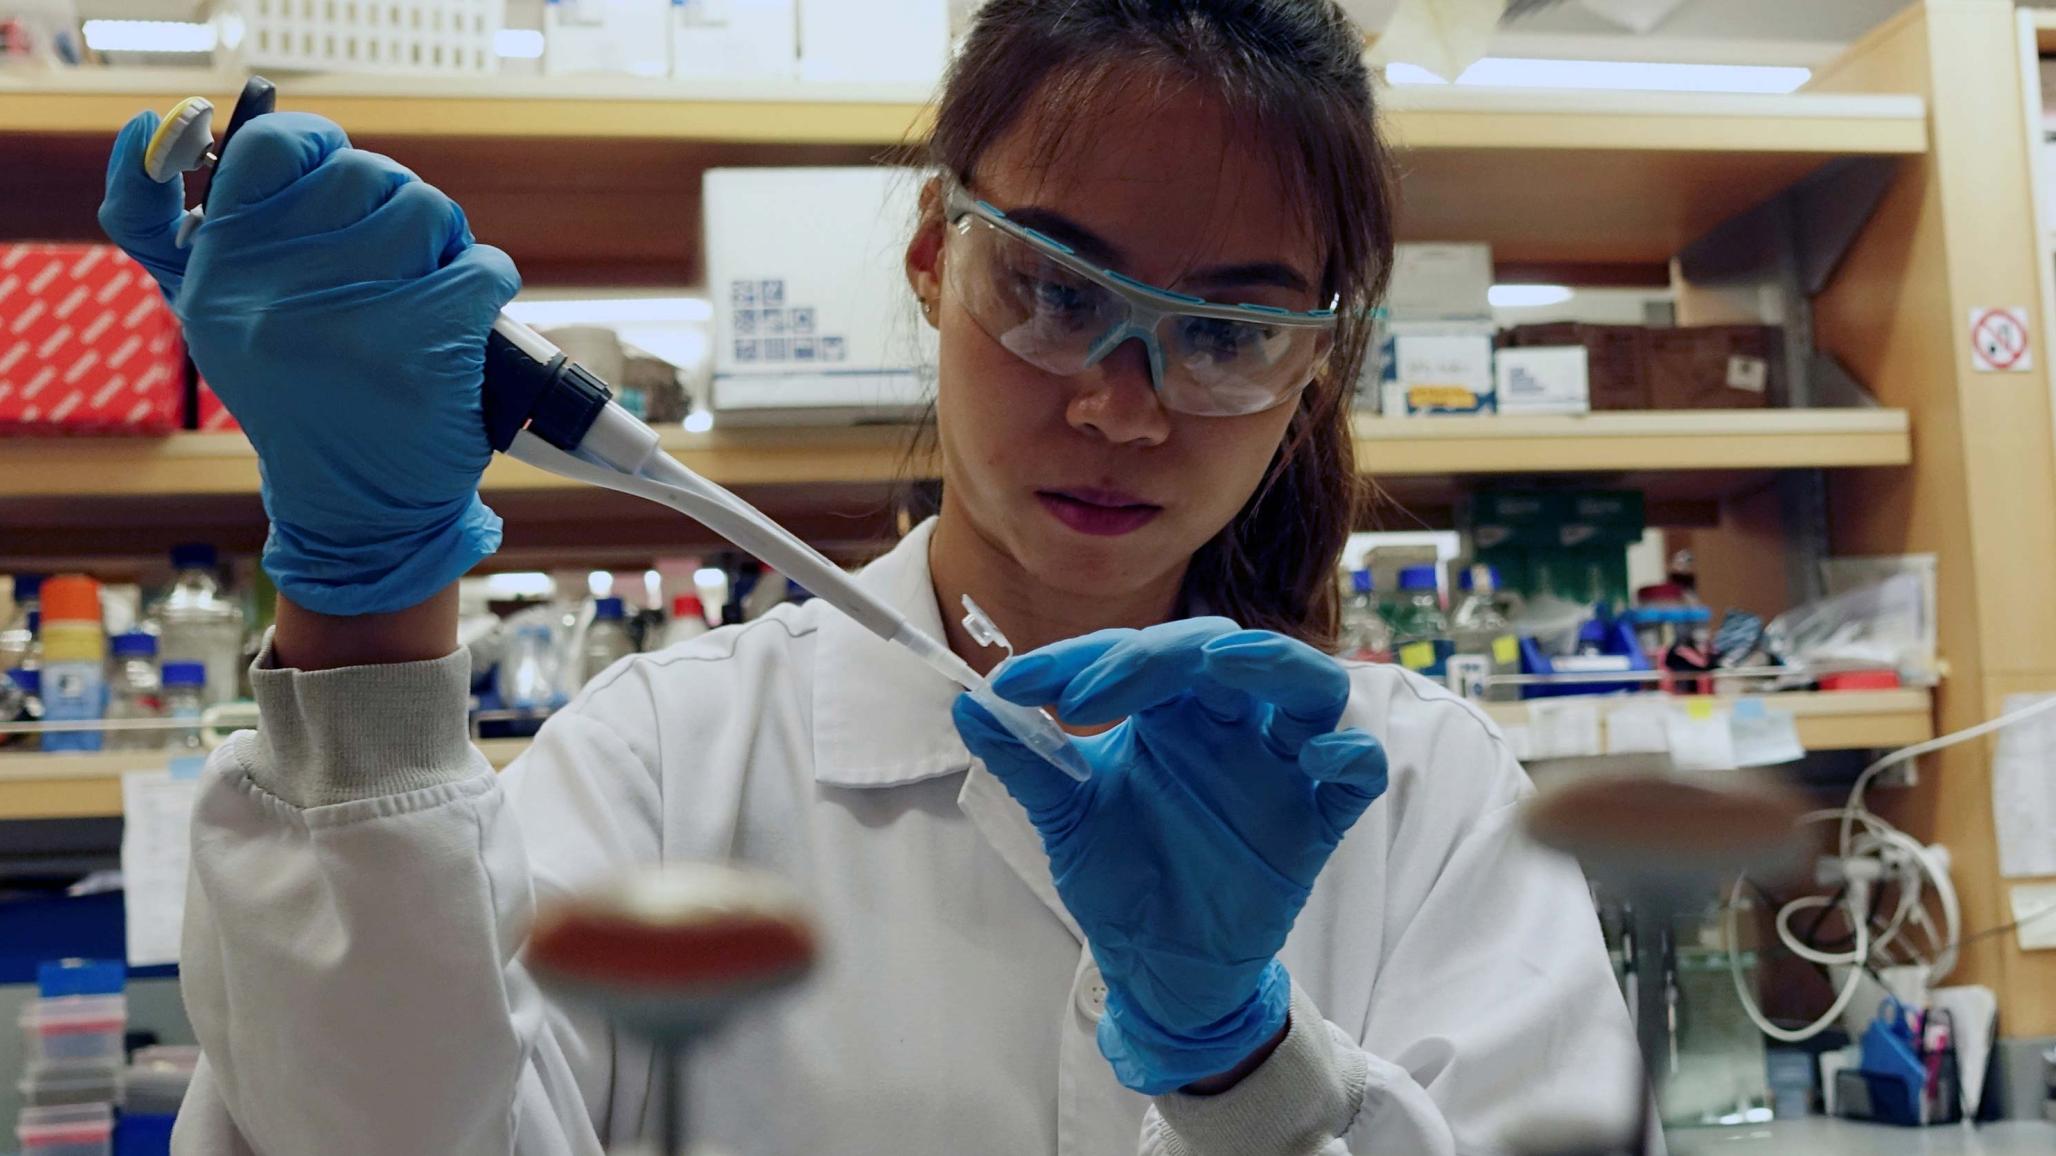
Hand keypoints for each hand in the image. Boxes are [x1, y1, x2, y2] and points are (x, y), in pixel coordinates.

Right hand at [100, 110, 518, 615]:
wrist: (355, 510)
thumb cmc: (297, 398)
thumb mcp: (214, 318)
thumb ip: (166, 226)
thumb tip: (150, 129)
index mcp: (220, 274)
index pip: (270, 148)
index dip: (320, 148)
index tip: (342, 180)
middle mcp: (274, 293)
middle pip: (366, 175)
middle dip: (396, 209)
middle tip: (396, 263)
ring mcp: (351, 319)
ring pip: (428, 210)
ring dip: (444, 243)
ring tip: (427, 292)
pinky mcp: (425, 346)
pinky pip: (481, 265)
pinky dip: (487, 282)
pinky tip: (466, 319)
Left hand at [952, 618, 1388, 1094]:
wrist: (1158, 968)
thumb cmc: (1122, 877)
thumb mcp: (1065, 816)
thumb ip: (1025, 759)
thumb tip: (966, 701)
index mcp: (1170, 711)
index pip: (1136, 655)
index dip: (1078, 658)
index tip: (1016, 687)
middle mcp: (1229, 725)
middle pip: (1219, 651)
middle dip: (1155, 657)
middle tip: (1087, 694)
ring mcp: (1279, 768)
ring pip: (1307, 686)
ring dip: (1271, 664)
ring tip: (1222, 663)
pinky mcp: (1316, 821)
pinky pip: (1358, 773)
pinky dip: (1349, 754)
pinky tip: (1316, 755)